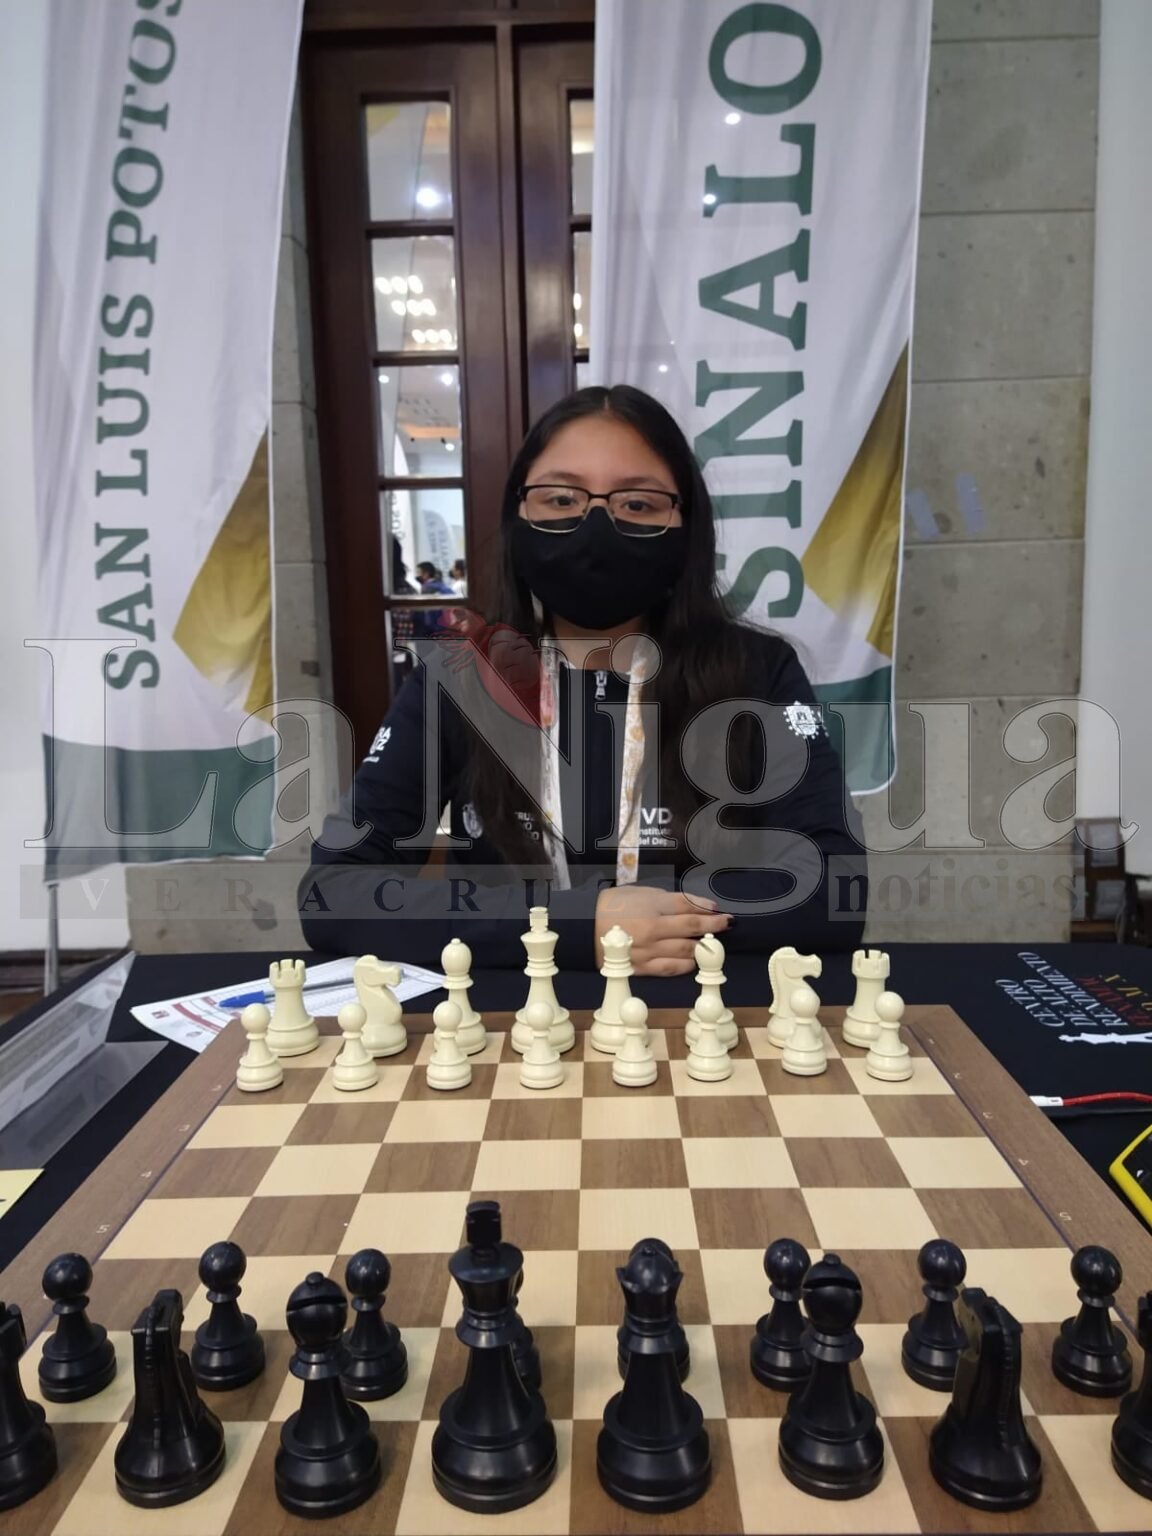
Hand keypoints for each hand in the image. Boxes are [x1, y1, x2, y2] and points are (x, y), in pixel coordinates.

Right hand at [595, 884, 731, 976]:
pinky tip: (693, 962)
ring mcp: (647, 951)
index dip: (709, 912)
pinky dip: (685, 966)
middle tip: (726, 926)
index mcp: (652, 907)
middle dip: (712, 928)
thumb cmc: (615, 905)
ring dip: (702, 948)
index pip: (688, 908)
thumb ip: (673, 900)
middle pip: (691, 930)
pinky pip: (669, 969)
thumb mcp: (644, 893)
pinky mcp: (641, 968)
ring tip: (712, 945)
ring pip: (684, 952)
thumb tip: (702, 907)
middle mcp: (652, 929)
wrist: (585, 926)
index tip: (723, 913)